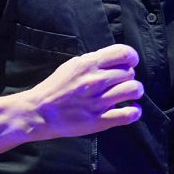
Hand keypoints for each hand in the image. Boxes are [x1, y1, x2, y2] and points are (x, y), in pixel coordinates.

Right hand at [24, 43, 143, 139]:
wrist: (38, 113)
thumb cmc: (55, 88)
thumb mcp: (72, 66)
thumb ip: (94, 62)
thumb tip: (115, 60)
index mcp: (88, 64)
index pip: (123, 53)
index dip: (132, 57)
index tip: (130, 63)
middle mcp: (96, 81)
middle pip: (130, 73)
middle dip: (129, 76)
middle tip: (121, 82)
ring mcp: (98, 101)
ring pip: (134, 90)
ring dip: (135, 91)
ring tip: (129, 94)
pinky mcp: (99, 120)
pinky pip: (129, 115)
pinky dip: (135, 112)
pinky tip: (132, 110)